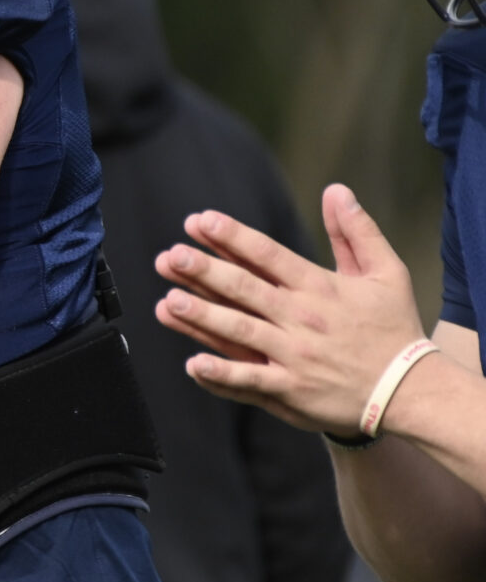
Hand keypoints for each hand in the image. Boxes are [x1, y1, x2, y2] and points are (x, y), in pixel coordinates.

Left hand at [155, 185, 429, 435]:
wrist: (412, 392)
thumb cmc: (393, 328)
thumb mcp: (387, 274)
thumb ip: (357, 232)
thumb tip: (337, 190)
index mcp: (320, 288)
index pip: (268, 256)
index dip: (233, 238)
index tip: (200, 221)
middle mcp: (302, 319)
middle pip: (246, 290)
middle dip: (205, 272)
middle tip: (170, 255)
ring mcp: (294, 356)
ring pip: (240, 333)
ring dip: (203, 318)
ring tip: (168, 302)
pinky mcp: (290, 390)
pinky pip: (250, 382)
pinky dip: (221, 375)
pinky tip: (193, 365)